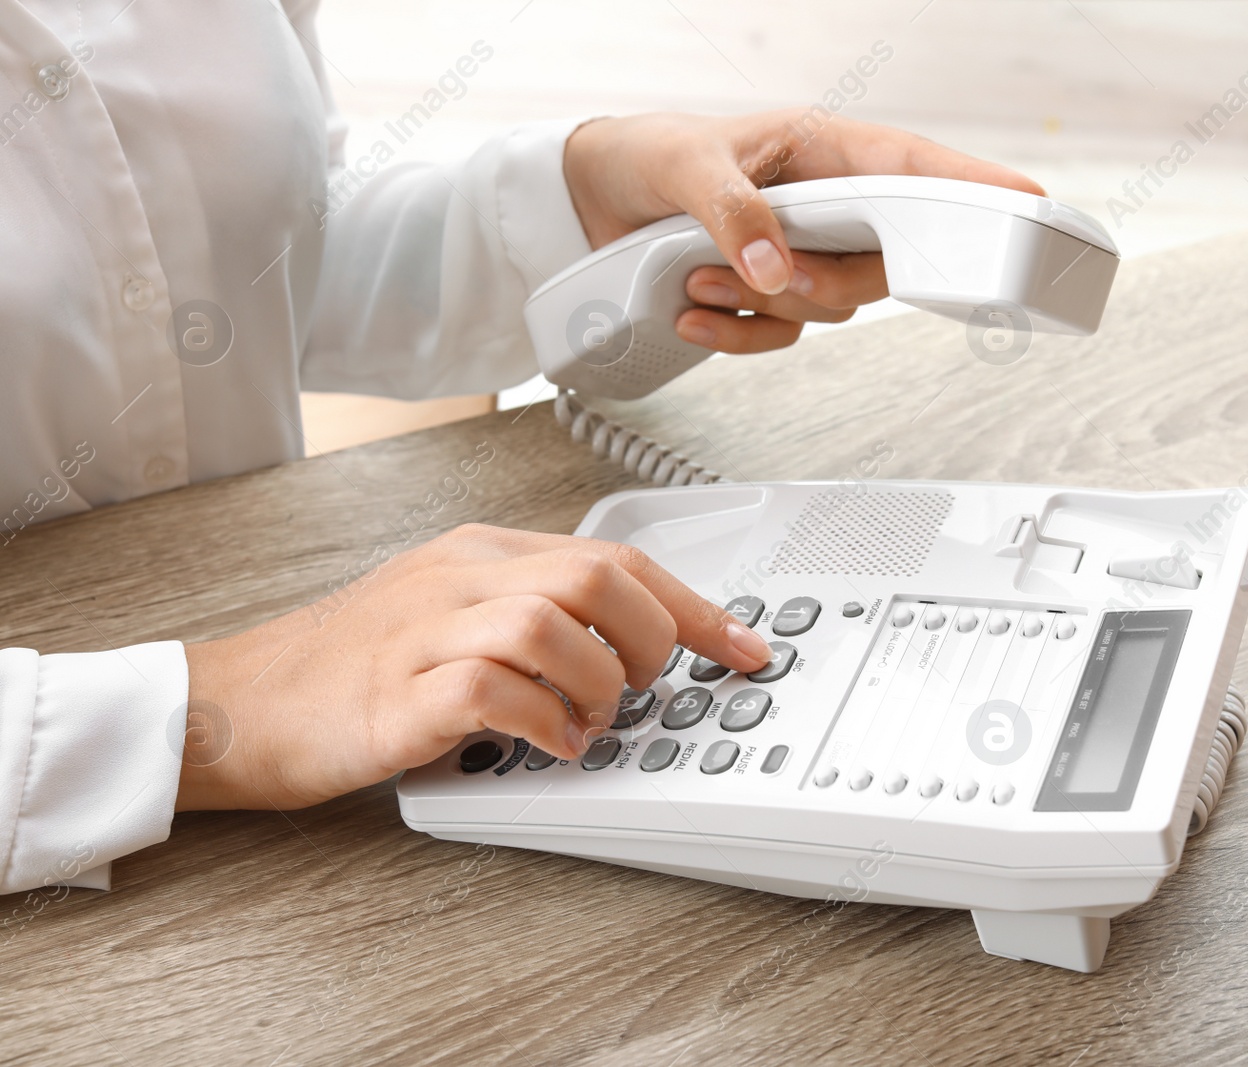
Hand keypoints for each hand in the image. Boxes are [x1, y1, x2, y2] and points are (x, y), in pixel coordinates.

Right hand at [178, 525, 770, 810]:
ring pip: (549, 620)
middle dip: (649, 637)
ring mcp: (425, 632)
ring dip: (595, 682)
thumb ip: (535, 619)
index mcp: (482, 555)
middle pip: (593, 573)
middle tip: (643, 687)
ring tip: (590, 722)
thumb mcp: (452, 616)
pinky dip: (541, 721)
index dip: (695, 606)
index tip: (746, 647)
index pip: (613, 557)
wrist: (240, 701)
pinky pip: (490, 689)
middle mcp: (460, 579)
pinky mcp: (397, 694)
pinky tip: (549, 744)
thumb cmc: (353, 667)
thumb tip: (631, 649)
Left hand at [562, 109, 1044, 353]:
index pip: (918, 169)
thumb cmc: (645, 154)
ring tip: (699, 279)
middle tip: (768, 276)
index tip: (1029, 206)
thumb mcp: (686, 167)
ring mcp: (803, 254)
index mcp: (825, 150)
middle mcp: (827, 204)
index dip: (977, 188)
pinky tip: (695, 313)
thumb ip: (736, 214)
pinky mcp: (770, 296)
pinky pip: (782, 336)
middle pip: (881, 263)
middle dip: (826, 280)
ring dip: (765, 307)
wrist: (586, 201)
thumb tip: (776, 269)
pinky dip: (739, 336)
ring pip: (831, 307)